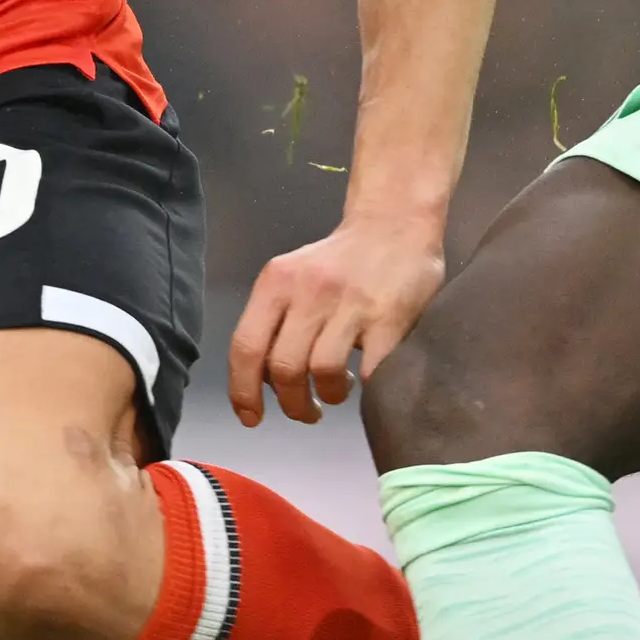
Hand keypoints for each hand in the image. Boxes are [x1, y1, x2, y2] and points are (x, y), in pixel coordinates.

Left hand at [227, 213, 446, 425]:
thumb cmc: (340, 261)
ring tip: (337, 391)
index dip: (243, 392)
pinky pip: (369, 371)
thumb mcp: (294, 277)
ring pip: (322, 371)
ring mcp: (351, 303)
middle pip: (284, 368)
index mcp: (277, 282)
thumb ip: (276, 321)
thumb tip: (264, 383)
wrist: (395, 222)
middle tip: (305, 411)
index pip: (246, 347)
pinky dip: (363, 389)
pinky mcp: (389, 317)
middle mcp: (309, 291)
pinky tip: (365, 382)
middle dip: (292, 404)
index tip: (251, 417)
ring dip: (328, 396)